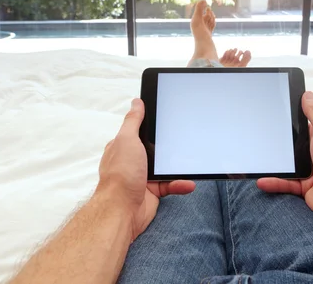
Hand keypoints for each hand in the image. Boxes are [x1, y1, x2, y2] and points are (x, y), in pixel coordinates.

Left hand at [96, 98, 194, 239]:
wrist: (122, 210)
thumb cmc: (121, 175)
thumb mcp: (127, 140)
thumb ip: (133, 121)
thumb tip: (137, 102)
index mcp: (124, 146)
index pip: (140, 131)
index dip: (153, 125)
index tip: (168, 118)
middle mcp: (133, 160)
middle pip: (155, 148)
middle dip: (169, 147)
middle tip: (185, 140)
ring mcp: (143, 176)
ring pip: (166, 167)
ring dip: (177, 167)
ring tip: (191, 163)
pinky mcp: (153, 191)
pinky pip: (171, 184)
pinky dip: (180, 184)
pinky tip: (188, 183)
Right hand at [257, 91, 312, 229]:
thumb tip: (307, 94)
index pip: (303, 126)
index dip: (289, 121)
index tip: (271, 114)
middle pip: (292, 146)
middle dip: (278, 144)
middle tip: (258, 137)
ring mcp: (310, 172)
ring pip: (287, 166)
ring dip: (274, 164)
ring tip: (256, 159)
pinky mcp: (305, 189)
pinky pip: (286, 184)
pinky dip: (274, 183)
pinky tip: (262, 180)